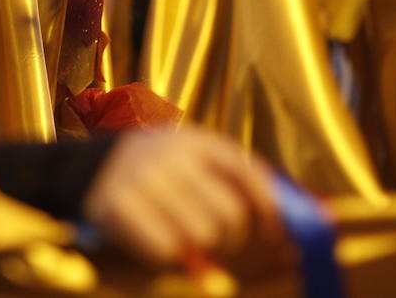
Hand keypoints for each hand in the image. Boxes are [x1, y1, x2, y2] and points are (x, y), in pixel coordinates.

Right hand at [81, 126, 281, 267]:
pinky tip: (159, 240)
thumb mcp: (193, 160)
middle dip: (233, 237)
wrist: (84, 170)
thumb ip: (239, 179)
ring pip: (203, 235)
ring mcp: (141, 179)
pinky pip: (167, 249)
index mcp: (194, 140)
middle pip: (231, 214)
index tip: (275, 233)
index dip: (270, 209)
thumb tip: (310, 211)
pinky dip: (168, 254)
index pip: (248, 174)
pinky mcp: (116, 206)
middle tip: (221, 239)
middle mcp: (169, 154)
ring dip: (201, 248)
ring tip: (188, 238)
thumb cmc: (156, 173)